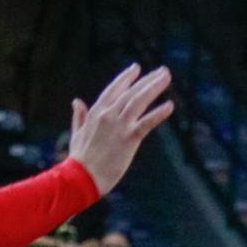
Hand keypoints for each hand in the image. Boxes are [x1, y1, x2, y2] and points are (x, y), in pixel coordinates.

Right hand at [68, 63, 174, 195]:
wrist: (81, 177)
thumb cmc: (79, 159)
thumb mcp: (77, 133)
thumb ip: (79, 116)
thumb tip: (76, 101)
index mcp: (95, 112)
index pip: (113, 89)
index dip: (126, 78)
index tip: (137, 68)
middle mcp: (108, 114)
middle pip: (131, 92)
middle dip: (148, 80)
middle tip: (162, 71)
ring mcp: (119, 125)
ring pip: (139, 101)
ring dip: (154, 87)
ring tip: (167, 77)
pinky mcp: (129, 138)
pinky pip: (147, 122)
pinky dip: (158, 113)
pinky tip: (170, 105)